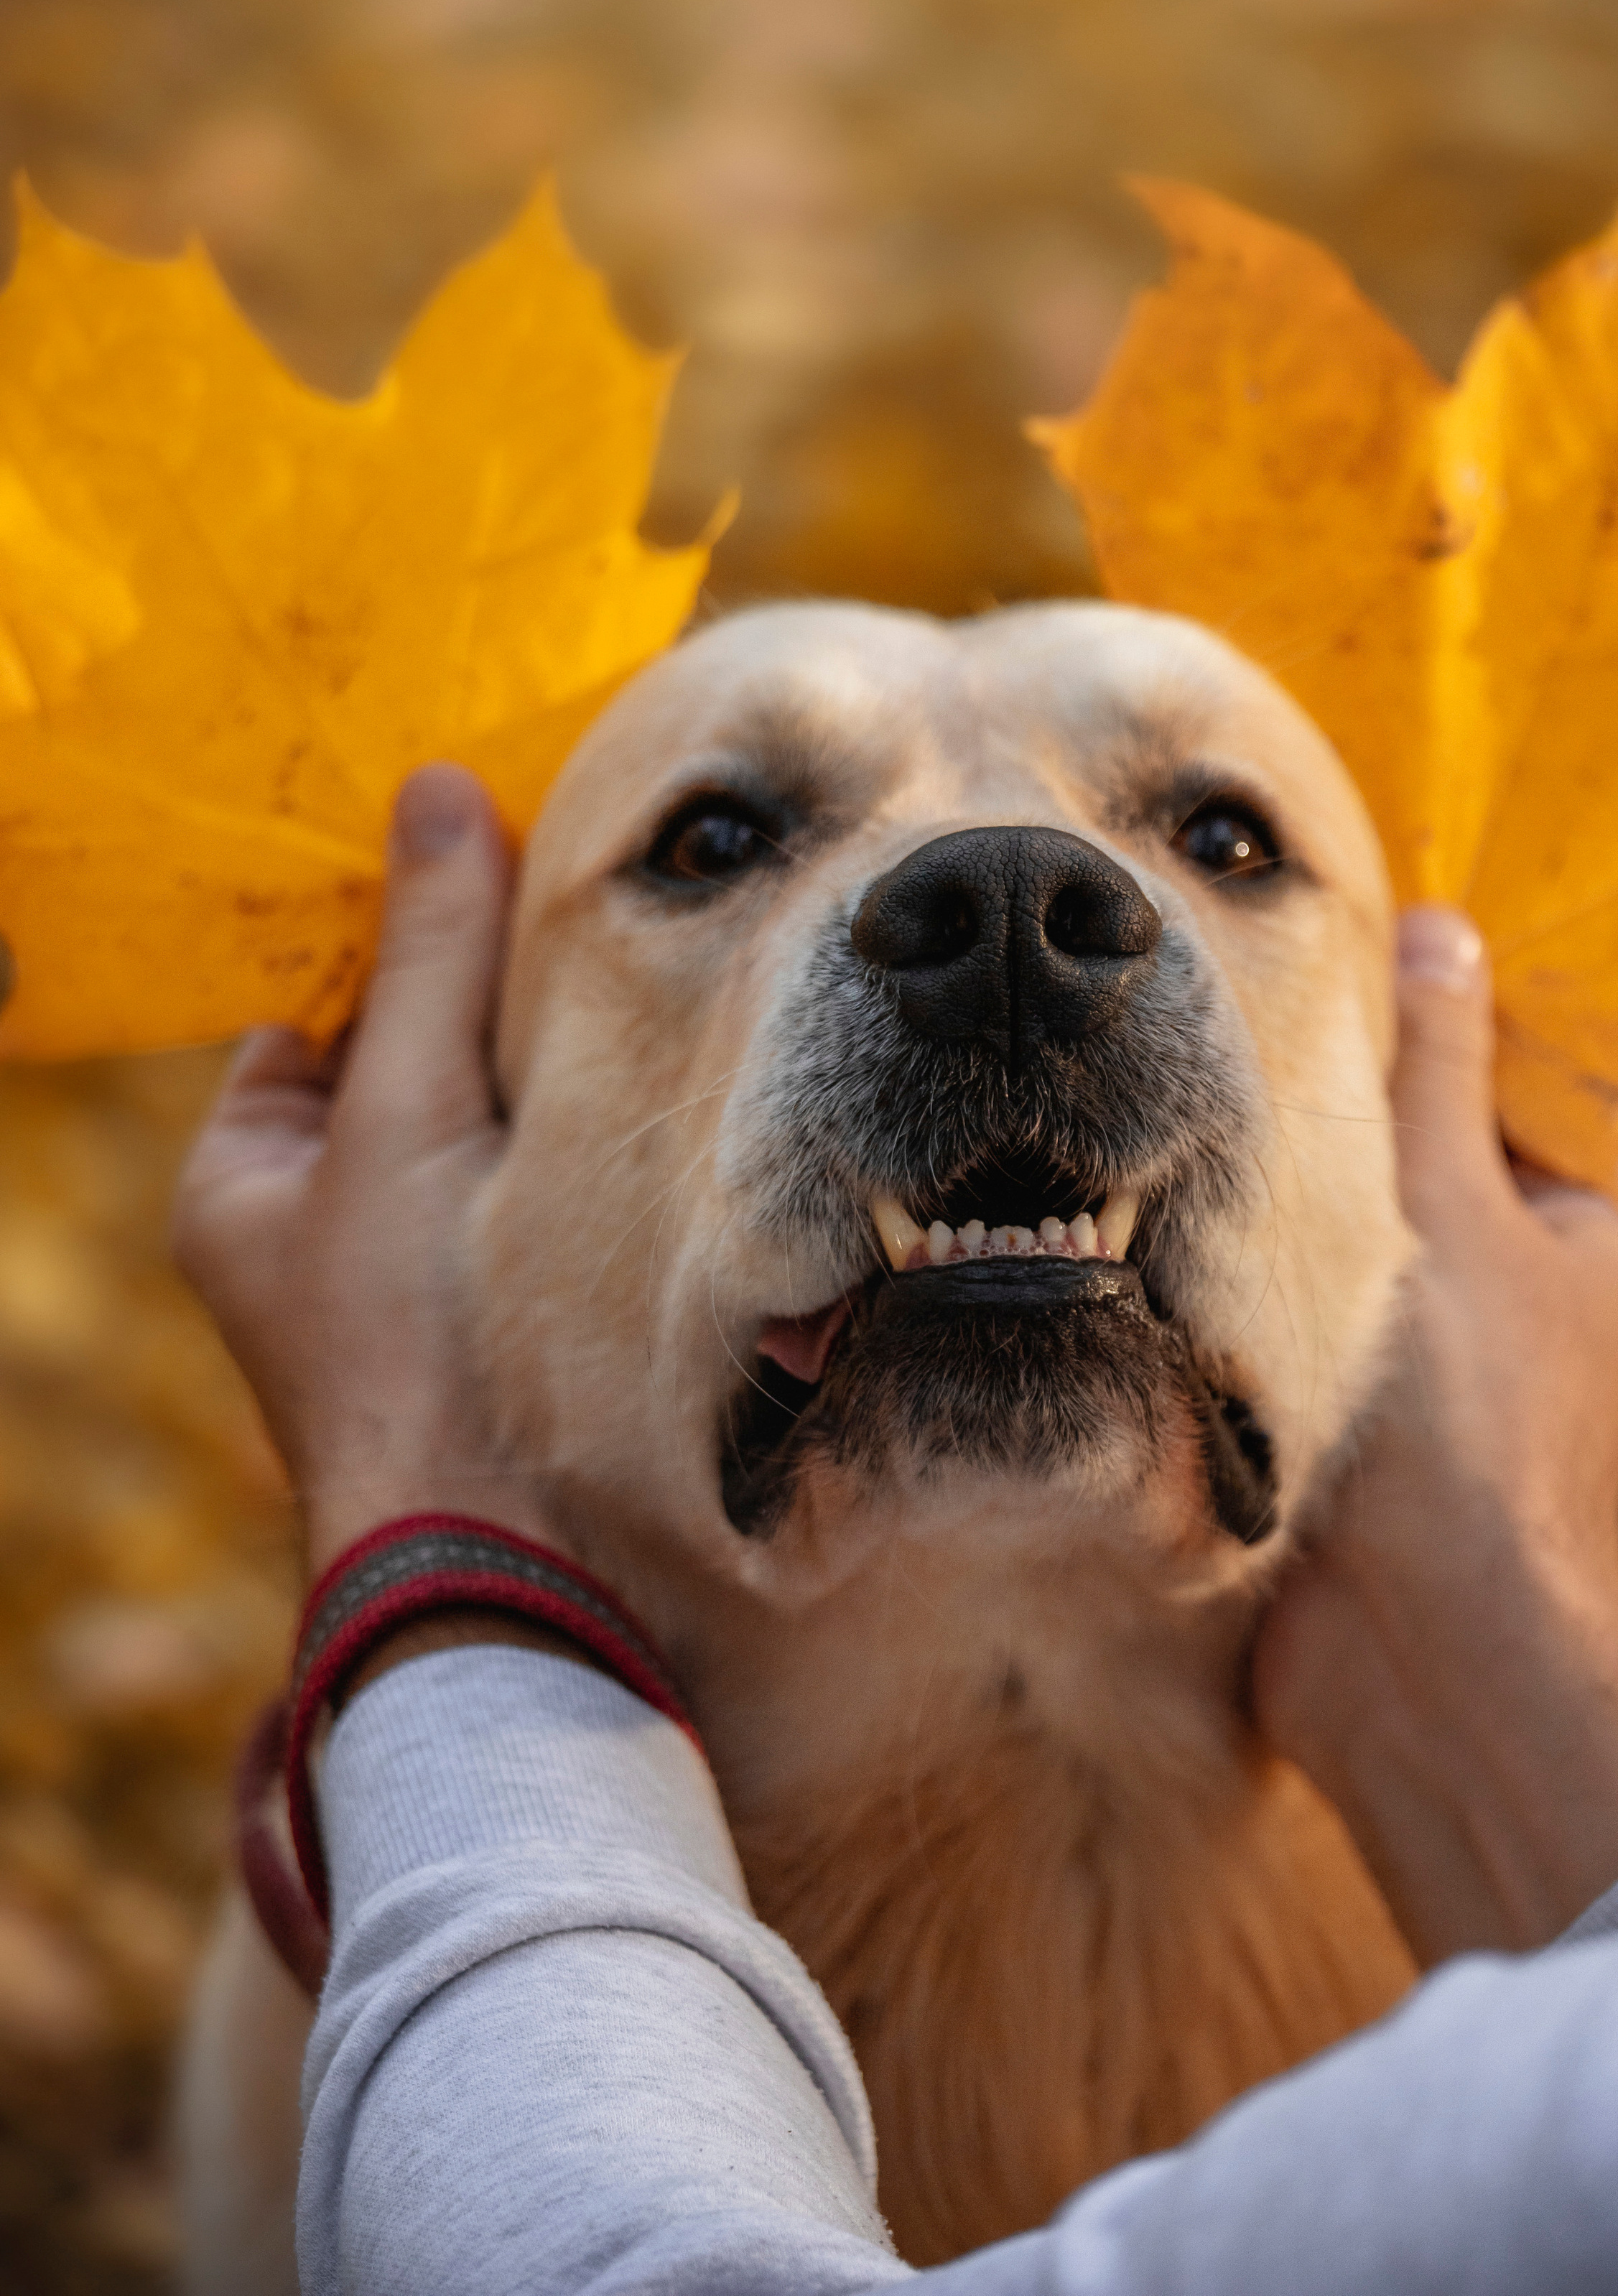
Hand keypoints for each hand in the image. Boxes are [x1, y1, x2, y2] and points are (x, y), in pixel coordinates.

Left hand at [173, 765, 549, 1580]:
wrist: (510, 1549)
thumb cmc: (409, 1337)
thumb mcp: (400, 1114)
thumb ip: (424, 956)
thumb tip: (438, 788)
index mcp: (245, 1181)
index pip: (313, 1008)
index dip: (391, 924)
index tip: (483, 842)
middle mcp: (322, 1223)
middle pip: (407, 1053)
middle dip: (482, 984)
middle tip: (574, 892)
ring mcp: (422, 1264)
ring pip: (487, 1111)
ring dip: (549, 1050)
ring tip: (625, 963)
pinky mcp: (513, 1295)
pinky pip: (545, 1170)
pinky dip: (587, 1120)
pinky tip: (652, 1064)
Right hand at [1253, 904, 1617, 1962]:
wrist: (1415, 1650)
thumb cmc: (1464, 1420)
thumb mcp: (1451, 1203)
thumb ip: (1435, 1066)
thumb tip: (1441, 928)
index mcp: (1609, 1229)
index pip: (1532, 1072)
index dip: (1439, 1019)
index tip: (1337, 976)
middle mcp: (1550, 1291)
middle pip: (1443, 1147)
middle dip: (1354, 1107)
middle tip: (1256, 1048)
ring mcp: (1461, 1359)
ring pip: (1371, 1227)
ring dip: (1300, 1196)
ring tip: (1217, 1134)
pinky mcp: (1379, 1417)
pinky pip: (1325, 1305)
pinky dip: (1274, 1276)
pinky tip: (1204, 1233)